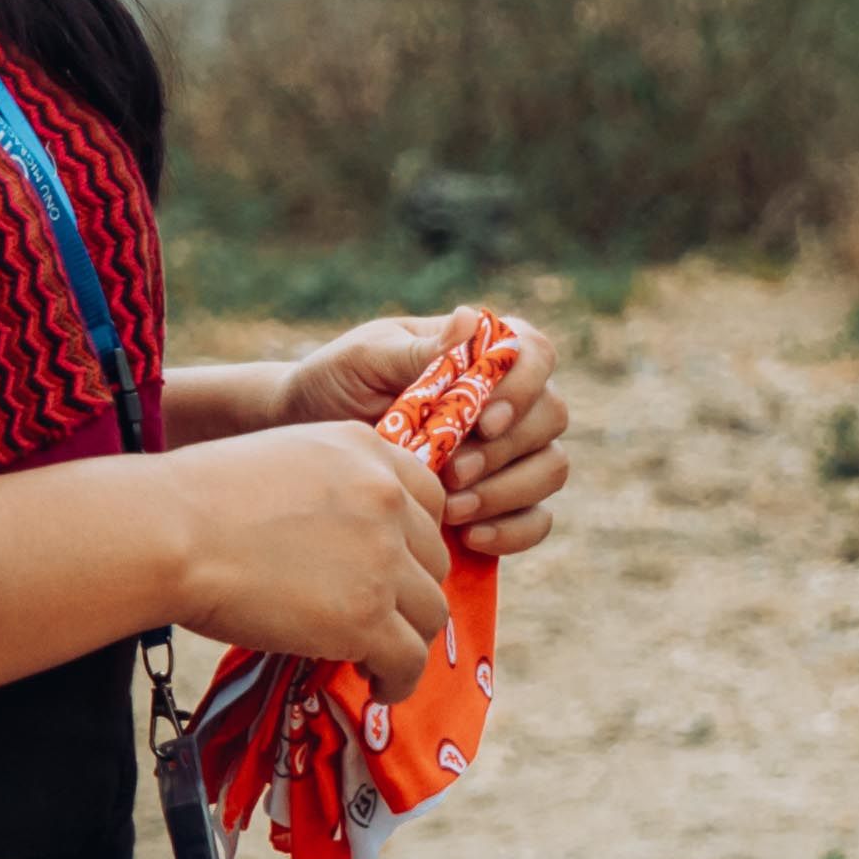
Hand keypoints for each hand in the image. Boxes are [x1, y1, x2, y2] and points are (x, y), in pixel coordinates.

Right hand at [166, 418, 457, 701]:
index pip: (429, 499)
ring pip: (430, 611)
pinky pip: (410, 659)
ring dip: (408, 637)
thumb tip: (337, 545)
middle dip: (409, 591)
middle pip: (433, 558)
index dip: (414, 540)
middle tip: (375, 615)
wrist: (169, 534)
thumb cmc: (195, 500)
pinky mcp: (366, 616)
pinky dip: (399, 679)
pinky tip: (377, 687)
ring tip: (375, 659)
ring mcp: (382, 558)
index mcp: (365, 449)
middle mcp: (386, 497)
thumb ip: (326, 491)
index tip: (391, 567)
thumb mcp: (279, 462)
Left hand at [279, 310, 571, 552]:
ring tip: (451, 509)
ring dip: (508, 492)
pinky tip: (470, 537)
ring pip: (551, 469)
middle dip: (506, 450)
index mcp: (481, 352)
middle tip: (454, 473)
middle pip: (552, 416)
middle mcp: (508, 400)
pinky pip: (536, 520)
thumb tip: (471, 321)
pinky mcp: (501, 503)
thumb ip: (419, 350)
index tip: (483, 421)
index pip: (535, 354)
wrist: (306, 438)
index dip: (523, 388)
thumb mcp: (366, 359)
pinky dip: (514, 532)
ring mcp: (510, 453)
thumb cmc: (336, 384)